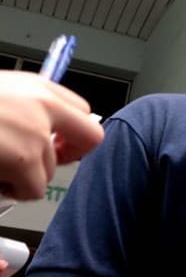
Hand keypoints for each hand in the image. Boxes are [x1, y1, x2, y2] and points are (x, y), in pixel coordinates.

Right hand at [0, 71, 104, 200]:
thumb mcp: (0, 93)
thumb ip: (25, 108)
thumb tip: (43, 132)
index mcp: (38, 86)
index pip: (82, 111)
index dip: (70, 132)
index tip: (57, 142)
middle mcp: (44, 105)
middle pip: (85, 141)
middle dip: (61, 157)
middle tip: (31, 164)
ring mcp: (37, 133)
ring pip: (51, 170)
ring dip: (25, 176)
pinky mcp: (23, 159)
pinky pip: (34, 190)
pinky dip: (15, 191)